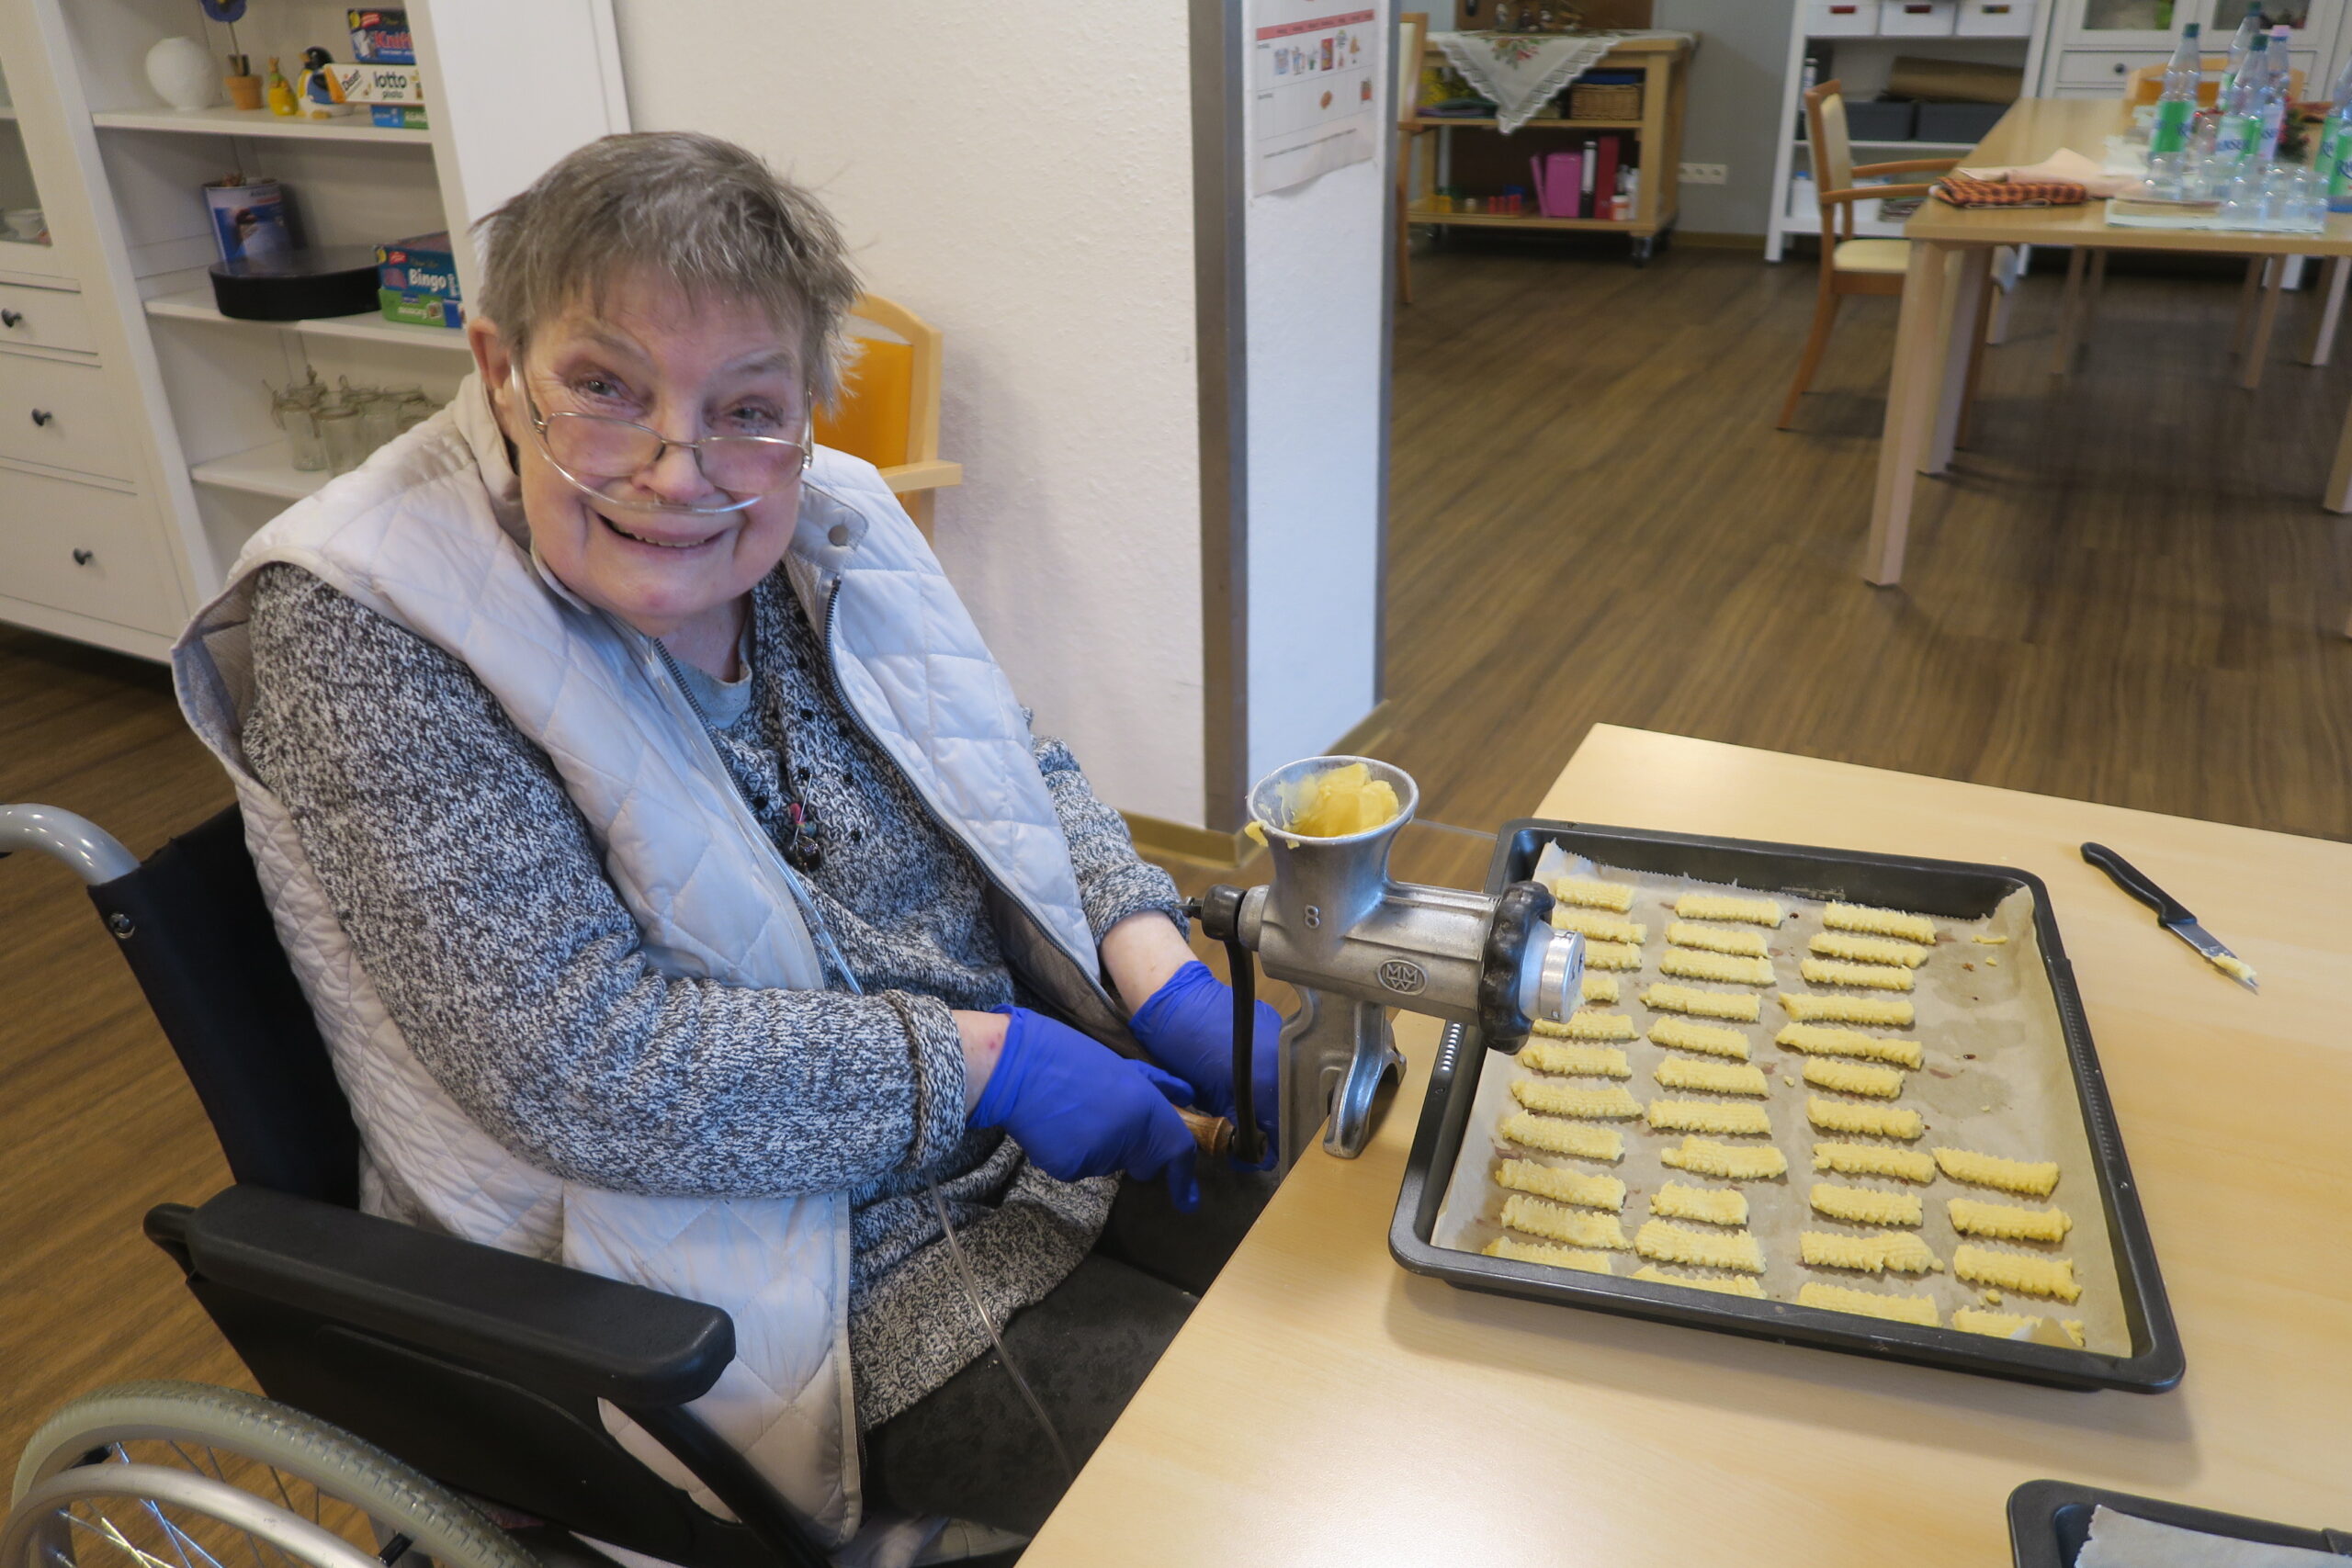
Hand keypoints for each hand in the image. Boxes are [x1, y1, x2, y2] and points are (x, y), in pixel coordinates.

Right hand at [970, 1008, 1200, 1209]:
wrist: (1015, 1066)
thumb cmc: (1068, 1058)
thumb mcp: (1120, 1066)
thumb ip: (1157, 1087)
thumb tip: (1187, 1097)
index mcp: (1144, 1105)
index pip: (1176, 1149)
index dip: (1183, 1176)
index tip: (1188, 1200)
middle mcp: (1127, 1135)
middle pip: (1143, 1162)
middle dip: (1136, 1153)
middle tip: (1105, 1120)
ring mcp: (1098, 1154)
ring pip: (1109, 1163)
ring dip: (1099, 1147)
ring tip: (1073, 1112)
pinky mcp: (1069, 1168)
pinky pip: (1080, 1168)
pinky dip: (1072, 1154)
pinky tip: (1056, 1128)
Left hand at [1130, 961, 1279, 1158]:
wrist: (1178, 999)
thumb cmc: (1186, 1050)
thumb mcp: (1210, 1097)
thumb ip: (1236, 1124)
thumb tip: (1249, 1151)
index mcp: (1272, 1082)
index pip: (1283, 1130)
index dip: (1268, 1147)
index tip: (1252, 1153)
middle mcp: (1289, 1060)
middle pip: (1291, 1106)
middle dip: (1271, 1122)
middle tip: (1249, 1131)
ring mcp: (1287, 1038)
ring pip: (1290, 1082)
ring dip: (1273, 1096)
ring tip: (1250, 1103)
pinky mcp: (1280, 1023)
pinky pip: (1285, 1059)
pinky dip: (1272, 1072)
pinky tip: (1252, 1074)